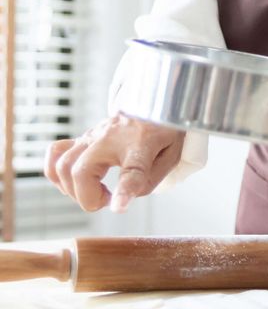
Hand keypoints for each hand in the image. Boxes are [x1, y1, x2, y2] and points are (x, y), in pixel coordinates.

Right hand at [44, 115, 184, 212]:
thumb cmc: (163, 130)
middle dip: (88, 197)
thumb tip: (121, 199)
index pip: (132, 169)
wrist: (155, 101)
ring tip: (93, 192)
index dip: (124, 191)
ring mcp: (93, 135)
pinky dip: (56, 171)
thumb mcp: (171, 155)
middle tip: (106, 200)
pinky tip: (71, 182)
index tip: (118, 207)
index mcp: (142, 143)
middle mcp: (112, 137)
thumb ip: (148, 180)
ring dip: (72, 189)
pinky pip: (56, 152)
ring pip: (63, 164)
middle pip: (81, 170)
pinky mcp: (83, 137)